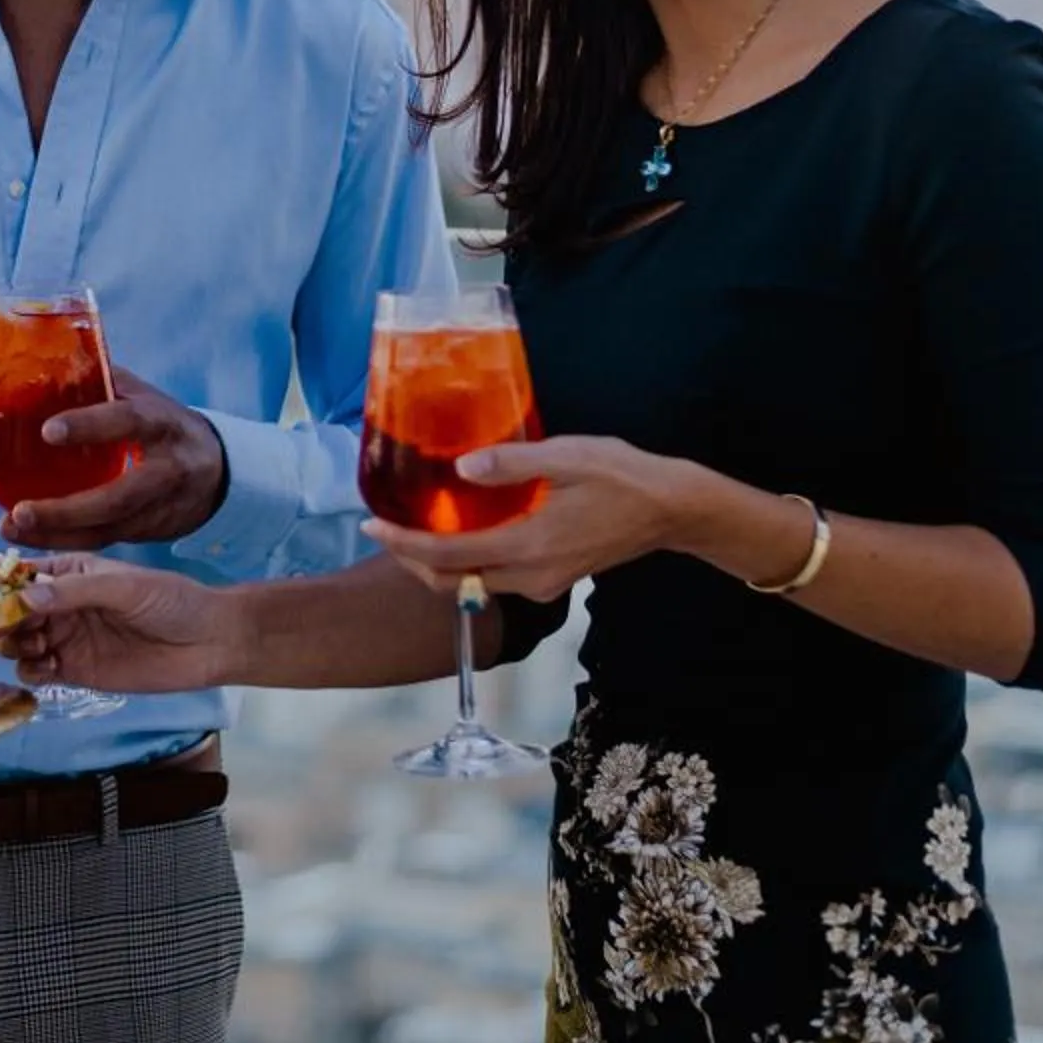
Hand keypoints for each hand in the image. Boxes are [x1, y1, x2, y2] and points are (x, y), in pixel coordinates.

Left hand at [0, 368, 229, 548]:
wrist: (222, 471)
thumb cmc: (166, 425)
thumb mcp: (146, 397)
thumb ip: (104, 382)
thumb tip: (47, 361)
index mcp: (163, 423)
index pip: (129, 421)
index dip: (91, 425)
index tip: (47, 431)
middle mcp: (167, 470)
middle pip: (119, 497)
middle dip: (68, 509)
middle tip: (20, 509)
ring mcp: (161, 508)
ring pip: (109, 529)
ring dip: (57, 533)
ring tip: (11, 527)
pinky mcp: (151, 533)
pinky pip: (105, 541)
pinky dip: (66, 541)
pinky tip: (30, 536)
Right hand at [0, 554, 234, 693]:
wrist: (208, 643)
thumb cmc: (171, 601)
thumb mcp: (123, 586)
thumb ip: (73, 592)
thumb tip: (23, 599)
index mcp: (69, 571)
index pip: (19, 574)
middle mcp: (61, 603)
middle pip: (10, 612)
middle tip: (4, 630)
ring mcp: (66, 637)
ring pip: (18, 643)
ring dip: (13, 646)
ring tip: (32, 648)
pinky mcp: (75, 670)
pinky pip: (37, 672)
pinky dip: (30, 672)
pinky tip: (46, 668)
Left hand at [364, 436, 691, 604]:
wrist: (671, 509)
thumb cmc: (621, 477)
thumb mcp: (565, 456)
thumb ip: (511, 463)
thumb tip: (461, 468)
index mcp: (528, 547)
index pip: (450, 555)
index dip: (404, 542)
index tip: (372, 524)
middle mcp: (531, 577)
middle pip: (454, 581)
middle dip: (412, 560)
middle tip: (382, 530)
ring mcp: (543, 584)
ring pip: (474, 586)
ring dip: (438, 565)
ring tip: (410, 531)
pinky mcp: (553, 580)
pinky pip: (497, 580)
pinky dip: (468, 564)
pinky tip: (459, 535)